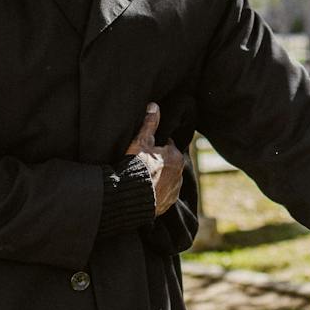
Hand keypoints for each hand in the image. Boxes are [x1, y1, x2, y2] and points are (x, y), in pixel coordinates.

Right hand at [125, 101, 186, 216]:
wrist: (129, 197)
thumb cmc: (135, 167)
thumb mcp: (140, 142)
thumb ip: (149, 123)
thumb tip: (154, 106)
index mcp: (176, 156)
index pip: (167, 146)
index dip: (155, 147)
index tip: (144, 150)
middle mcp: (180, 173)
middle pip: (168, 162)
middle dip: (159, 162)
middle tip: (142, 163)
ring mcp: (175, 189)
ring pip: (167, 178)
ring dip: (159, 177)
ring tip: (143, 178)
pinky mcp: (169, 203)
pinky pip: (164, 193)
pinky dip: (157, 191)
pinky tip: (146, 190)